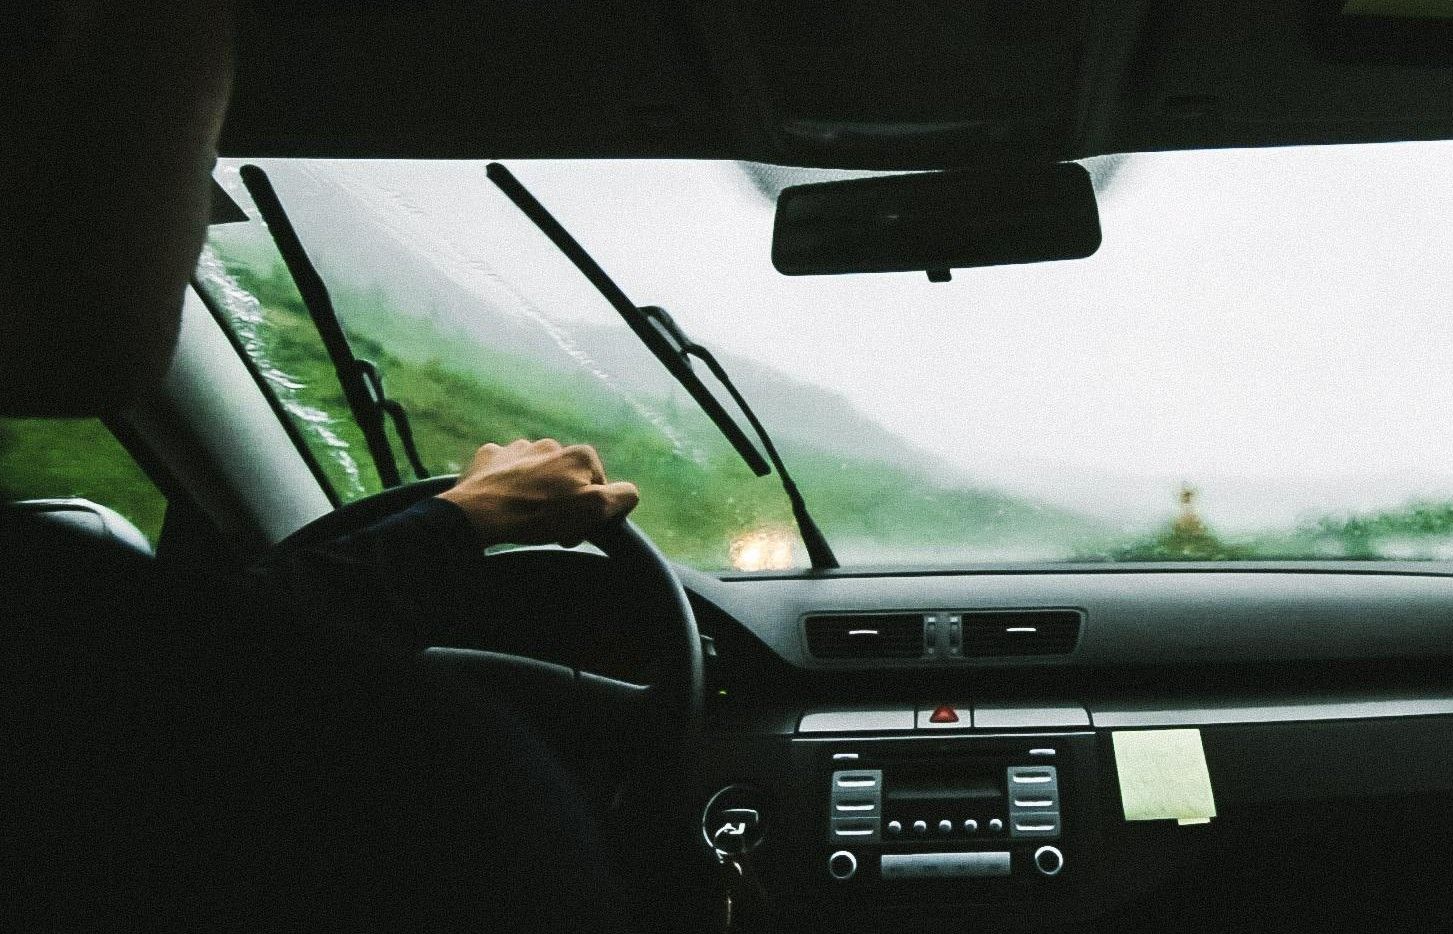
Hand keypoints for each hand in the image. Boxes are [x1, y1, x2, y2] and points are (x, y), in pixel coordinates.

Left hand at [436, 439, 639, 547]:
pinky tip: (502, 501)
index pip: (600, 488)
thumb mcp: (593, 509)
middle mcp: (552, 444)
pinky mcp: (491, 456)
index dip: (591, 513)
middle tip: (549, 529)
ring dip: (536, 493)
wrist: (478, 513)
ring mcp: (518, 448)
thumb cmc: (538, 514)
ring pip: (538, 474)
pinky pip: (506, 469)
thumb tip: (629, 492)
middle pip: (568, 480)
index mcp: (580, 455)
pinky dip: (508, 484)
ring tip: (524, 516)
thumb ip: (622, 496)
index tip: (574, 531)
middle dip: (563, 503)